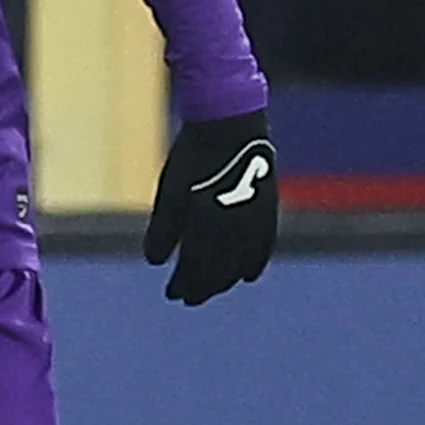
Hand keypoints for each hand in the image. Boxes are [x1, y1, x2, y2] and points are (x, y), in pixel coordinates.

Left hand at [143, 106, 277, 305]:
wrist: (230, 125)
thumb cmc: (192, 158)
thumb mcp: (170, 193)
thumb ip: (163, 230)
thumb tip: (155, 263)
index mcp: (205, 223)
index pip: (195, 268)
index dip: (183, 284)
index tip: (172, 295)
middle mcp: (234, 226)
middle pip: (218, 271)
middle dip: (202, 287)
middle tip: (188, 299)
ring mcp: (255, 219)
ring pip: (241, 263)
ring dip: (225, 280)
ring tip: (212, 288)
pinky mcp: (269, 210)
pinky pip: (264, 246)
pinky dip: (254, 263)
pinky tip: (246, 275)